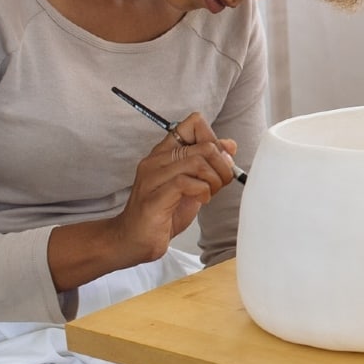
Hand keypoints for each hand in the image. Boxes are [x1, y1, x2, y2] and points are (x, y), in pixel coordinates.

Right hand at [110, 112, 238, 263]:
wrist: (134, 239)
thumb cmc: (163, 213)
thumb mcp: (193, 184)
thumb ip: (209, 164)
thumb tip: (230, 145)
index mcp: (165, 152)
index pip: (194, 123)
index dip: (215, 140)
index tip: (218, 162)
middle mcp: (156, 160)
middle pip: (204, 145)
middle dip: (222, 166)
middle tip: (218, 184)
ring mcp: (152, 178)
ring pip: (197, 162)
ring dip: (214, 180)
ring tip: (209, 193)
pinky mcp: (154, 198)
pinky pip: (186, 183)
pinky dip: (202, 191)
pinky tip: (200, 200)